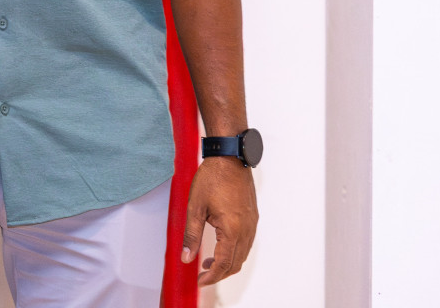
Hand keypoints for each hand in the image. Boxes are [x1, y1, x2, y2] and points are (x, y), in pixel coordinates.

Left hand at [181, 157, 258, 285]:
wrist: (230, 158)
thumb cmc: (212, 178)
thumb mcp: (195, 207)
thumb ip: (191, 235)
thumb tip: (187, 257)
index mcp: (232, 229)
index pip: (224, 263)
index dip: (212, 276)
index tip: (200, 280)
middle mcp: (247, 230)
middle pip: (236, 263)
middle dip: (219, 273)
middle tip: (203, 275)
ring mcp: (252, 224)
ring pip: (243, 254)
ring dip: (227, 263)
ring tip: (208, 262)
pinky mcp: (252, 218)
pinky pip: (246, 242)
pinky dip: (234, 251)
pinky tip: (220, 246)